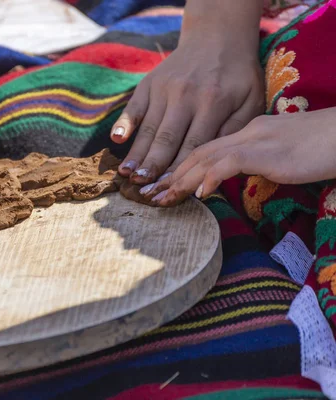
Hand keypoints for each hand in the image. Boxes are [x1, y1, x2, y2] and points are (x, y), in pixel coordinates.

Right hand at [110, 23, 263, 186]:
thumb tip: (216, 163)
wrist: (218, 38)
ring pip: (148, 127)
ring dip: (136, 152)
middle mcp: (186, 96)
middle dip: (153, 166)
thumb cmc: (237, 77)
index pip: (194, 145)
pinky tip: (116, 140)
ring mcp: (164, 89)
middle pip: (166, 139)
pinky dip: (124, 122)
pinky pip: (134, 106)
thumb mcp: (249, 101)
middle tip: (143, 189)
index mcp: (213, 103)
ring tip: (126, 174)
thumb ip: (234, 130)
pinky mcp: (149, 84)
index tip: (170, 191)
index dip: (181, 170)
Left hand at [148, 108, 335, 206]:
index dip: (180, 168)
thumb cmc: (321, 148)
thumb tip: (235, 177)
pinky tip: (200, 194)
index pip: (205, 148)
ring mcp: (256, 139)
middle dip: (171, 175)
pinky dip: (211, 177)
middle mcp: (246, 131)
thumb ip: (256, 162)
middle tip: (150, 194)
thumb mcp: (281, 155)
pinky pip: (231, 162)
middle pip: (198, 152)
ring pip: (207, 157)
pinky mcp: (268, 151)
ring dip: (182, 179)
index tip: (162, 186)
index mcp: (248, 131)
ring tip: (163, 198)